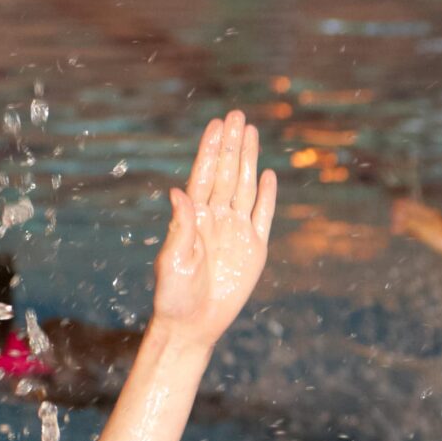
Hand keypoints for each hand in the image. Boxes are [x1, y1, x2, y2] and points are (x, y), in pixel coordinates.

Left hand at [149, 112, 274, 346]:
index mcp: (193, 220)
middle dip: (231, 145)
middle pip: (227, 174)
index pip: (204, 177)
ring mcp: (236, 231)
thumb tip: (177, 192)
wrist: (192, 326)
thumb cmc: (174, 297)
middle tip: (236, 114)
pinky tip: (269, 174)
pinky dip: (267, 195)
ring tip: (250, 132)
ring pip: (246, 187)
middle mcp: (215, 220)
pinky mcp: (255, 248)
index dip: (210, 151)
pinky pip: (263, 215)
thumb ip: (179, 228)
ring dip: (249, 160)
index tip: (216, 125)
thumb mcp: (172, 262)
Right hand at [391, 196, 441, 256]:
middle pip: (414, 213)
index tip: (395, 202)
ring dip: (406, 223)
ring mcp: (432, 225)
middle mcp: (430, 217)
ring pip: (415, 222)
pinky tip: (407, 234)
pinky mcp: (432, 234)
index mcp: (429, 213)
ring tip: (396, 226)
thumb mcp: (423, 228)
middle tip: (392, 215)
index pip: (414, 206)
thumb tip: (398, 216)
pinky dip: (411, 230)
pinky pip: (418, 230)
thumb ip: (410, 222)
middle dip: (403, 213)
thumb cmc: (439, 237)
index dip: (404, 204)